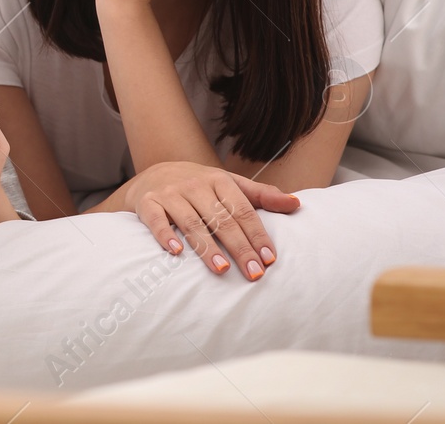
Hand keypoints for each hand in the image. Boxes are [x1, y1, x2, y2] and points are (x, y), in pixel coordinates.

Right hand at [122, 161, 297, 279]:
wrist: (155, 172)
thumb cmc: (200, 185)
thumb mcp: (230, 184)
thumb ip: (262, 195)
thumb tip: (296, 203)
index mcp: (218, 180)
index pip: (242, 210)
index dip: (257, 234)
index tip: (269, 258)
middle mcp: (194, 185)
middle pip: (220, 219)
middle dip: (239, 247)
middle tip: (254, 272)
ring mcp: (169, 193)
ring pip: (190, 222)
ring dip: (206, 246)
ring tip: (221, 269)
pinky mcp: (147, 203)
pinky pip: (155, 220)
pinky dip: (165, 235)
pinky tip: (176, 252)